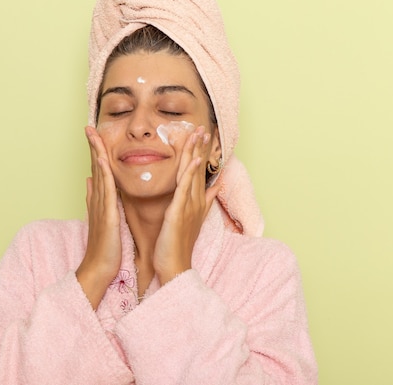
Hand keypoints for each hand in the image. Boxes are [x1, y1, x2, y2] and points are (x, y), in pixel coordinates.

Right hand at [76, 126, 121, 308]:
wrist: (99, 270)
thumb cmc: (105, 248)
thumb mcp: (102, 219)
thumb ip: (95, 199)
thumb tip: (90, 181)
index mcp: (99, 200)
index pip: (98, 171)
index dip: (96, 152)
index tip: (95, 135)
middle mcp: (97, 200)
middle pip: (95, 167)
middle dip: (92, 146)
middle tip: (89, 126)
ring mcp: (100, 206)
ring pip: (98, 174)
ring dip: (96, 153)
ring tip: (93, 134)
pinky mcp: (107, 215)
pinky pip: (106, 191)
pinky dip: (104, 174)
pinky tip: (102, 160)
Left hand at [153, 126, 221, 284]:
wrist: (175, 266)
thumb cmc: (178, 245)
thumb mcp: (193, 219)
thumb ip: (206, 201)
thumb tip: (217, 187)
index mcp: (196, 202)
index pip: (199, 173)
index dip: (202, 153)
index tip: (204, 136)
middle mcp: (195, 201)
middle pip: (198, 169)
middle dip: (201, 147)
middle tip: (203, 127)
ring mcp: (189, 206)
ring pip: (192, 174)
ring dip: (196, 152)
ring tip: (199, 134)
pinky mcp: (179, 212)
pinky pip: (184, 189)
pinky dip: (189, 173)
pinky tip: (192, 159)